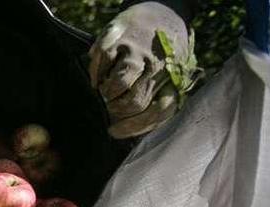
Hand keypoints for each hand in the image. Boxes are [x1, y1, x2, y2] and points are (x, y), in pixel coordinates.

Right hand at [88, 2, 190, 138]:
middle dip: (117, 111)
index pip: (157, 112)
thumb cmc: (165, 53)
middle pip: (134, 102)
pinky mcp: (119, 38)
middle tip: (110, 109)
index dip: (132, 127)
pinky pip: (102, 62)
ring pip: (118, 84)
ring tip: (106, 92)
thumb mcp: (173, 76)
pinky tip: (97, 79)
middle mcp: (157, 66)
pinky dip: (95, 75)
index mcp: (173, 79)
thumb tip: (134, 131)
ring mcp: (137, 51)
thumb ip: (160, 100)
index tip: (114, 131)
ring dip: (108, 94)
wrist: (164, 12)